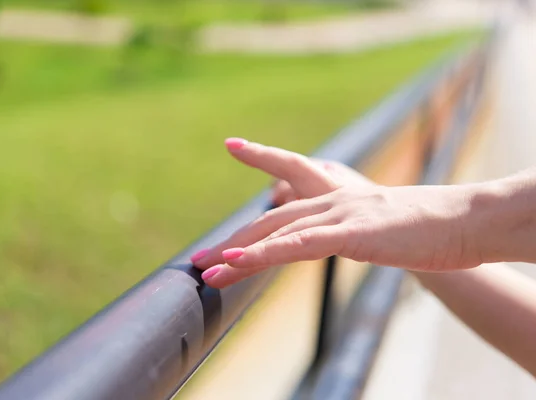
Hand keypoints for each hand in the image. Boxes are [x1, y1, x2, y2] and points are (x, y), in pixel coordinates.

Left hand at [192, 138, 481, 287]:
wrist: (462, 221)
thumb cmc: (422, 228)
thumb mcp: (377, 227)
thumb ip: (350, 226)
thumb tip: (336, 235)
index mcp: (336, 195)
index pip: (287, 184)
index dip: (259, 174)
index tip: (234, 163)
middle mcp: (330, 198)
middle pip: (270, 221)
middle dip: (233, 242)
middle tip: (200, 259)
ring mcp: (338, 213)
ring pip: (276, 233)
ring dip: (237, 253)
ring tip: (205, 270)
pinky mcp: (350, 232)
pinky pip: (298, 244)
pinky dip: (265, 254)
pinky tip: (239, 263)